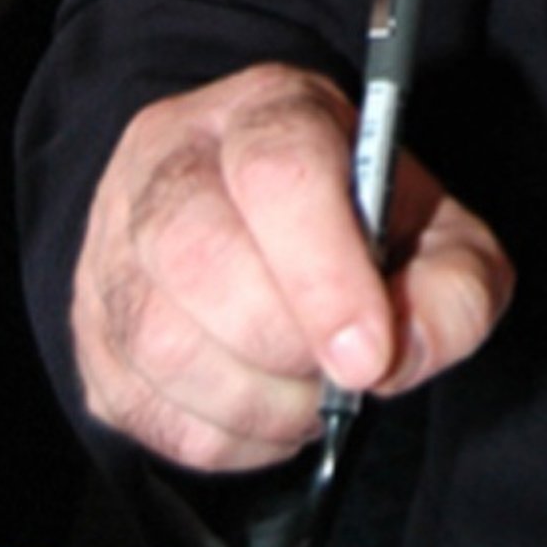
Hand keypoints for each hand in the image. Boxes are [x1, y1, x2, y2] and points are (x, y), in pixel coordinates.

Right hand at [71, 63, 514, 473]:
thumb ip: (454, 281)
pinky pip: (146, 408)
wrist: (266, 220)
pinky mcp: (93, 334)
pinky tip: (267, 409)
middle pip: (202, 256)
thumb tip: (404, 352)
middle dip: (289, 342)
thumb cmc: (355, 219)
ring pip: (162, 341)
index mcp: (266, 110)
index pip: (278, 172)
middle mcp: (172, 164)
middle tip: (348, 368)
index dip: (325, 274)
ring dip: (258, 398)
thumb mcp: (435, 227)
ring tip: (312, 389)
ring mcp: (116, 246)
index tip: (370, 351)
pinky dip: (224, 436)